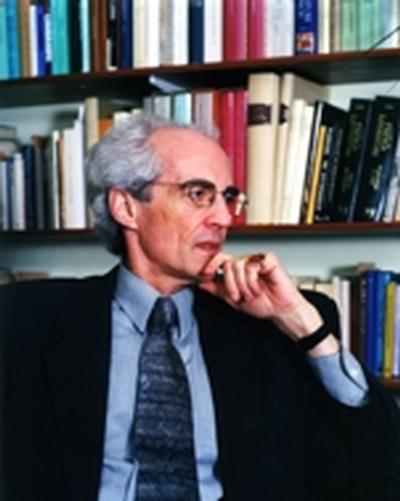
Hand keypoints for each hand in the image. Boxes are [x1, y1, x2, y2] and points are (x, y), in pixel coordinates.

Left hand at [199, 251, 337, 351]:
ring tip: (250, 294)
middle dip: (230, 284)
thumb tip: (200, 282)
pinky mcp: (268, 259)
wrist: (281, 311)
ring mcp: (257, 259)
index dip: (210, 264)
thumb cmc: (262, 303)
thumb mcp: (232, 299)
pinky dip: (253, 281)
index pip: (219, 258)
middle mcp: (246, 261)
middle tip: (238, 296)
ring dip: (242, 285)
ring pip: (237, 264)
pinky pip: (251, 265)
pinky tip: (259, 288)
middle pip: (227, 263)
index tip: (204, 274)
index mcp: (237, 268)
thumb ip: (216, 289)